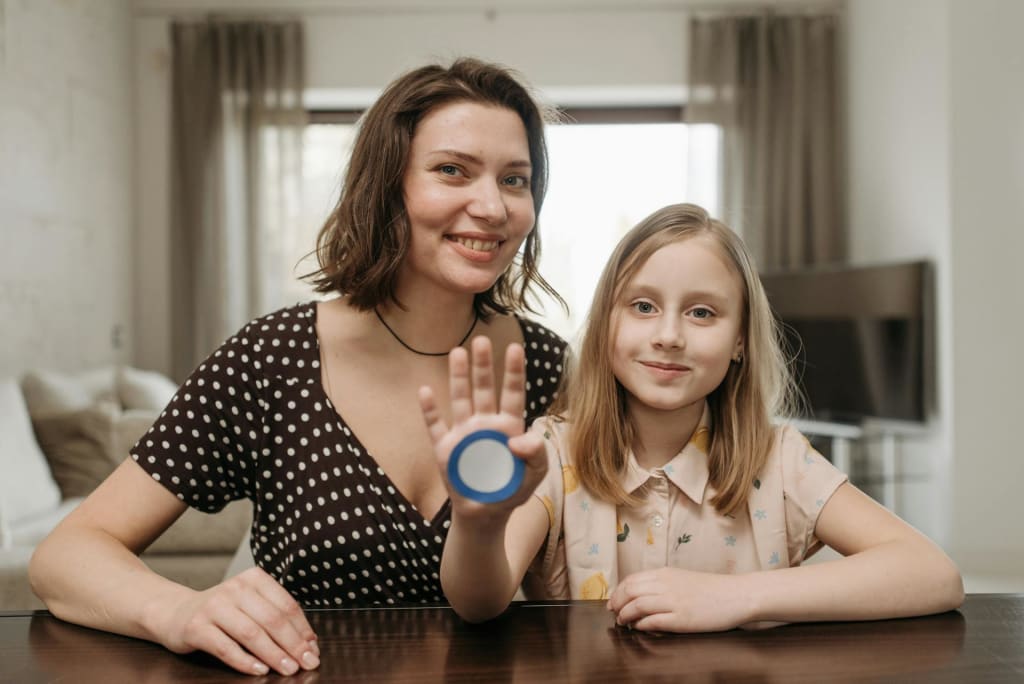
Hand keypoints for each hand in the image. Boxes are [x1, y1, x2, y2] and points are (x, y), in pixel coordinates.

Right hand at [154, 566, 318, 675]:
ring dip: (273, 654)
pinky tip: (259, 671)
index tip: (313, 650)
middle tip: (307, 663)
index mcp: (254, 578)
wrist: (177, 613)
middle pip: (272, 619)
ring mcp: (214, 606)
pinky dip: (245, 661)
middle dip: (293, 644)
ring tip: (288, 669)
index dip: (303, 630)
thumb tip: (309, 643)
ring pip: (251, 633)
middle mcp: (235, 588)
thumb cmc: (223, 612)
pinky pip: (226, 647)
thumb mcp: (250, 605)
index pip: (286, 605)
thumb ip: (276, 617)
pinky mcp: (196, 627)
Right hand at [418, 336, 547, 523]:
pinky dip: (430, 410)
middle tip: (481, 341)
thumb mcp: (535, 474)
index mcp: (509, 426)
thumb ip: (536, 454)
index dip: (514, 372)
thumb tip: (520, 438)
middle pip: (484, 389)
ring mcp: (463, 434)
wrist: (485, 514)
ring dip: (458, 377)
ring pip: (460, 399)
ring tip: (457, 352)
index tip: (516, 348)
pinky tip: (425, 391)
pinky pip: (436, 426)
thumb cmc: (512, 488)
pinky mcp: (445, 449)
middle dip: (483, 366)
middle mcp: (485, 423)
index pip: (513, 394)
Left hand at [607, 567, 753, 632]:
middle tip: (614, 613)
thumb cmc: (711, 589)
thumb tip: (640, 594)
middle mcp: (666, 585)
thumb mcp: (682, 578)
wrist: (736, 594)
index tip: (613, 601)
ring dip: (625, 615)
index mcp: (665, 574)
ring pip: (637, 606)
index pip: (631, 580)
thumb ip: (662, 584)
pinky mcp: (682, 619)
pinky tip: (639, 628)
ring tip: (623, 622)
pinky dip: (641, 625)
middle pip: (630, 591)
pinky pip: (653, 621)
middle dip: (617, 604)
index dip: (618, 592)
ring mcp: (673, 602)